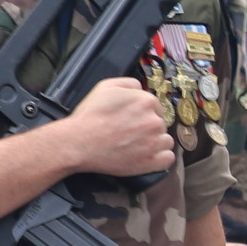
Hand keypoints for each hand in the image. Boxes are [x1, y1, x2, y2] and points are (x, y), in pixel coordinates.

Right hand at [50, 77, 173, 178]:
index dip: (143, 113)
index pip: (155, 106)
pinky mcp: (150, 162)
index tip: (133, 119)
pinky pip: (167, 158)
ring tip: (137, 145)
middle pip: (160, 123)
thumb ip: (130, 83)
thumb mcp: (106, 86)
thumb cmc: (90, 116)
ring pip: (165, 140)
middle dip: (148, 127)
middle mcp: (154, 121)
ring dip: (155, 142)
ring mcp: (154, 143)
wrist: (79, 142)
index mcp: (146, 101)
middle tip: (130, 132)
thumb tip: (141, 89)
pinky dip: (160, 158)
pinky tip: (148, 156)